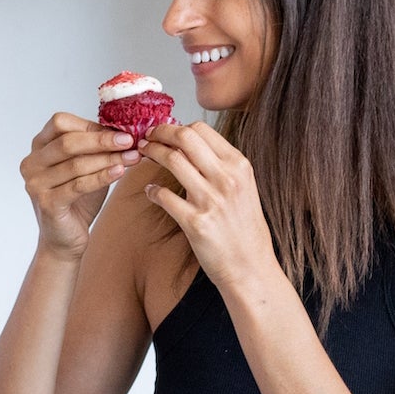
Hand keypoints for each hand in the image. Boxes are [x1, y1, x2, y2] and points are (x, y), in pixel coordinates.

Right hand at [20, 112, 140, 257]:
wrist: (64, 239)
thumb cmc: (77, 200)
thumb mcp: (86, 167)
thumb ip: (95, 148)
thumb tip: (123, 130)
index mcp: (38, 147)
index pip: (60, 123)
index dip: (90, 125)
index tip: (119, 130)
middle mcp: (32, 163)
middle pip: (67, 142)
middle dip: (102, 140)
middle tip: (129, 141)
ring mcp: (36, 184)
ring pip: (76, 164)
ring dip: (108, 159)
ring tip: (132, 157)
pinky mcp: (47, 203)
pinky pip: (78, 185)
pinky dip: (102, 177)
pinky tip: (120, 172)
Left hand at [137, 122, 282, 287]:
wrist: (251, 267)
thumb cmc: (245, 228)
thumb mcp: (244, 188)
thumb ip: (222, 166)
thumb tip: (190, 144)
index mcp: (239, 165)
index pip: (201, 129)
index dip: (175, 127)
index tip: (162, 132)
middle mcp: (227, 178)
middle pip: (185, 137)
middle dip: (159, 133)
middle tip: (147, 138)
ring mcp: (211, 200)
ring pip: (172, 160)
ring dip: (151, 154)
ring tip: (143, 156)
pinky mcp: (196, 223)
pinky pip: (164, 196)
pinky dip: (152, 191)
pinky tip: (151, 192)